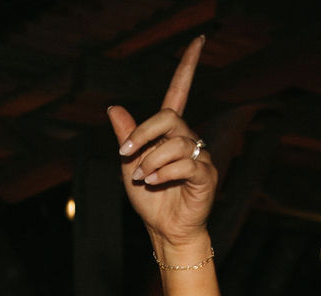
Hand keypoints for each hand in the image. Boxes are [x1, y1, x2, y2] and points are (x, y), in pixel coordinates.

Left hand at [105, 37, 216, 250]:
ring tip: (141, 179)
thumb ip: (126, 138)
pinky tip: (152, 182)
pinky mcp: (206, 175)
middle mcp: (188, 139)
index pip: (180, 93)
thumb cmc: (150, 200)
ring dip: (151, 160)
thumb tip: (114, 109)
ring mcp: (200, 156)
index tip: (198, 41)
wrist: (164, 230)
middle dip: (143, 134)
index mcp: (170, 133)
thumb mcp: (129, 166)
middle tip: (125, 155)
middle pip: (169, 117)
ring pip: (176, 142)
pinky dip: (164, 172)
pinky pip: (187, 163)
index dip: (188, 67)